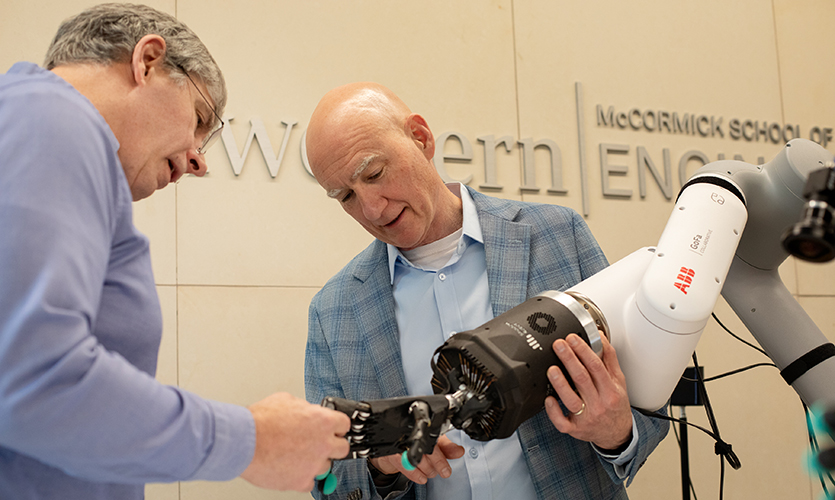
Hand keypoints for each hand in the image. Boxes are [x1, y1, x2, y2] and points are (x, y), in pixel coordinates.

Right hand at [240, 392, 349, 490]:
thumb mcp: (286, 400)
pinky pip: (310, 482)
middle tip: (319, 445)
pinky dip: (302, 477)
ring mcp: (314, 464)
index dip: (336, 427)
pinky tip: (292, 469)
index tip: (332, 429)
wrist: (244, 441)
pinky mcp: (301, 480)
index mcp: (322, 421)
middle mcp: (323, 443)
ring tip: (298, 456)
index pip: (344, 424)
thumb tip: (306, 411)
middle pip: (342, 448)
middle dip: (332, 446)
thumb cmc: (260, 421)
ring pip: (326, 466)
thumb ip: (303, 408)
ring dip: (315, 462)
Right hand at [368, 436, 463, 484]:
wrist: (390, 449)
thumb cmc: (413, 443)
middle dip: (438, 462)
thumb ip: (446, 448)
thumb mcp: (433, 443)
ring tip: (431, 473)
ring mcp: (400, 443)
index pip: (437, 437)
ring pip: (417, 457)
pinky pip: (404, 465)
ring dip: (427, 469)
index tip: (455, 458)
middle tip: (445, 471)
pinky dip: (415, 474)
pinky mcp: (390, 453)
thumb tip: (459, 451)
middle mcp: (411, 433)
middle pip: (426, 448)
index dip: (446, 449)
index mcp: (424, 428)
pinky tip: (422, 478)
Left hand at [544, 333, 632, 449]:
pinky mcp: (575, 429)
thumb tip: (600, 337)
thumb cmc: (615, 405)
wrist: (617, 433)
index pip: (596, 367)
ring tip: (552, 368)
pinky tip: (548, 398)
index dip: (583, 351)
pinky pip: (562, 422)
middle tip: (559, 345)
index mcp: (610, 391)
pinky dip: (554, 411)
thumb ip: (609, 359)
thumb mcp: (619, 381)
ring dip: (560, 383)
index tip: (572, 338)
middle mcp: (599, 404)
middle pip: (582, 379)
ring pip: (571, 400)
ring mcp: (586, 418)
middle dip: (569, 359)